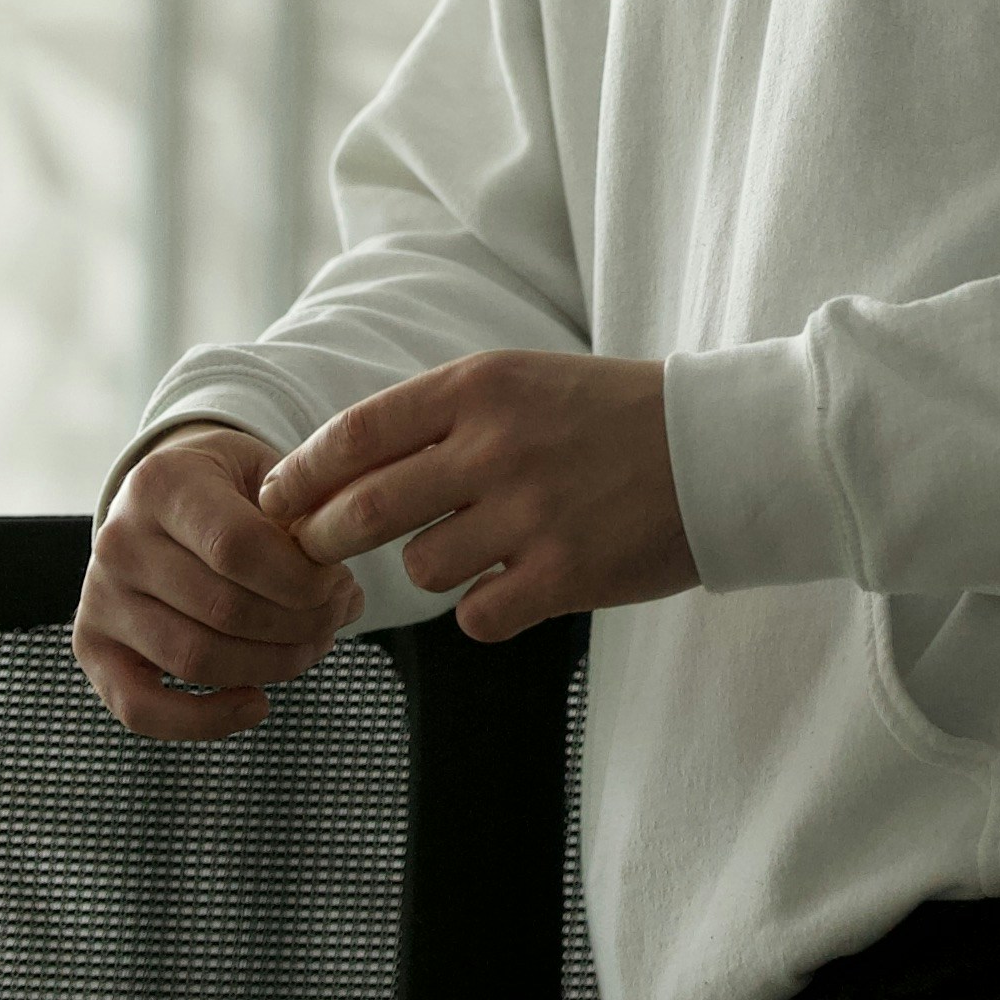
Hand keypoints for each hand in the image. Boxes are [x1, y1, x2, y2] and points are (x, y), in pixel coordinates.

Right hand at [76, 424, 362, 741]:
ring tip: (312, 647)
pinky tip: (256, 704)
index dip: (301, 580)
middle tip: (336, 617)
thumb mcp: (265, 474)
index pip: (238, 547)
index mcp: (161, 483)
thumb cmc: (229, 487)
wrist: (164, 494)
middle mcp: (117, 540)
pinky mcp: (92, 647)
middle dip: (300, 625)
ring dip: (271, 666)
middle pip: (223, 610)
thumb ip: (303, 521)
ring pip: (195, 659)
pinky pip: (140, 709)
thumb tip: (340, 595)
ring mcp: (99, 598)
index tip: (339, 585)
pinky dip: (204, 721)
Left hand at [257, 352, 698, 643]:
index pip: (355, 433)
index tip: (276, 499)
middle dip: (327, 539)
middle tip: (321, 554)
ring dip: (430, 570)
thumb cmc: (612, 415)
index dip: (301, 473)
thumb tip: (339, 465)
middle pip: (364, 509)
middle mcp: (497, 445)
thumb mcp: (523, 383)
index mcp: (481, 387)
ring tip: (470, 553)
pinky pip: (476, 616)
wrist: (722, 448)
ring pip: (420, 568)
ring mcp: (530, 512)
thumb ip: (439, 417)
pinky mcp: (564, 573)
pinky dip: (484, 610)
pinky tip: (514, 588)